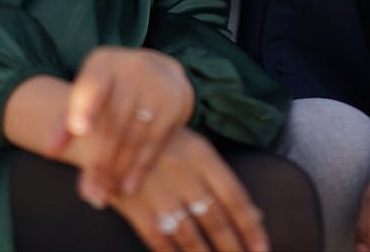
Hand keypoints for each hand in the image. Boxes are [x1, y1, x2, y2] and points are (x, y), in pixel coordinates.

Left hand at [54, 47, 194, 204]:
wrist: (162, 71)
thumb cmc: (115, 87)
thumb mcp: (90, 90)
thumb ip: (68, 118)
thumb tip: (51, 150)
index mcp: (104, 64)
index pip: (93, 85)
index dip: (86, 106)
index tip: (80, 130)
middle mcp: (133, 69)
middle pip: (112, 121)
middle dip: (99, 159)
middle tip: (88, 190)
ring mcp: (156, 85)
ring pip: (133, 135)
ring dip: (117, 170)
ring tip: (103, 194)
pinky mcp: (174, 105)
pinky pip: (154, 142)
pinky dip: (140, 167)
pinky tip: (127, 187)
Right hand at [109, 127, 268, 251]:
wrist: (107, 130)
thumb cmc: (160, 143)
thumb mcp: (194, 150)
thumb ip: (221, 181)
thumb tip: (257, 215)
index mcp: (201, 154)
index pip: (234, 196)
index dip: (250, 226)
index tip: (263, 248)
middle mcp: (184, 173)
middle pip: (215, 219)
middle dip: (233, 248)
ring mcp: (159, 192)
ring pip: (191, 236)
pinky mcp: (136, 208)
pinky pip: (160, 243)